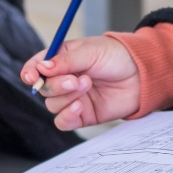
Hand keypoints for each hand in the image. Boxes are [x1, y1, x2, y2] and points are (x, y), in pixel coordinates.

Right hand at [19, 36, 141, 129]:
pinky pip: (63, 122)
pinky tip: (79, 106)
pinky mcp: (83, 115)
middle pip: (44, 88)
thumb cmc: (117, 56)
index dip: (30, 72)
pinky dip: (67, 116)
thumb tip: (42, 68)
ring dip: (67, 97)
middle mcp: (64, 79)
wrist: (143, 75)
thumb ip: (66, 61)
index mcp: (62, 59)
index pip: (36, 66)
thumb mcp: (91, 51)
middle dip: (56, 85)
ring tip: (88, 84)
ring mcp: (73, 98)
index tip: (31, 77)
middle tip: (76, 79)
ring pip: (52, 104)